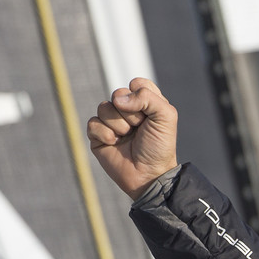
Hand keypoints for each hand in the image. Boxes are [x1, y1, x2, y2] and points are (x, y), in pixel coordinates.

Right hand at [88, 77, 178, 200]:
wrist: (148, 175)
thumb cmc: (159, 147)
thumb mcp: (166, 117)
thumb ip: (148, 97)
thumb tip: (117, 98)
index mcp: (145, 102)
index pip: (136, 84)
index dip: (141, 96)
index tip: (150, 114)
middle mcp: (127, 110)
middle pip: (118, 94)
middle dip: (131, 114)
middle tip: (139, 129)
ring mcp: (111, 122)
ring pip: (104, 107)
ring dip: (118, 125)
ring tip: (127, 138)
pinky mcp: (98, 135)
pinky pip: (93, 123)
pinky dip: (105, 134)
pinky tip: (114, 143)